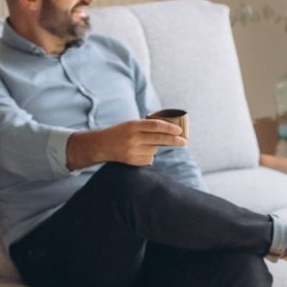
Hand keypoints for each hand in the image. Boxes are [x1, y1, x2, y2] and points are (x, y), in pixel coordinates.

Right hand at [66, 119, 185, 169]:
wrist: (102, 145)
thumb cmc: (121, 132)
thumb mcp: (132, 125)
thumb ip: (148, 127)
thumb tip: (170, 130)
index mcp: (133, 125)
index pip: (156, 126)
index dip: (169, 128)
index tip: (180, 131)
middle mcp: (133, 138)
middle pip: (158, 139)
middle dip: (174, 141)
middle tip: (184, 142)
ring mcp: (132, 150)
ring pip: (154, 150)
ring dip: (155, 147)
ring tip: (143, 144)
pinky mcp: (131, 161)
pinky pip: (149, 159)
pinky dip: (148, 156)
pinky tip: (138, 152)